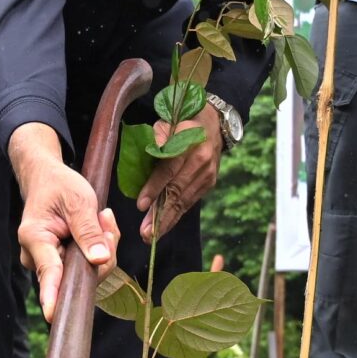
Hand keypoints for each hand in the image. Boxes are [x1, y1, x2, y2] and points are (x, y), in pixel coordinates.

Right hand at [10, 125, 119, 321]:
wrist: (47, 180)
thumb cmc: (59, 186)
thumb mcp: (79, 200)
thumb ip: (89, 231)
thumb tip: (100, 260)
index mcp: (35, 237)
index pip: (48, 270)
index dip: (53, 294)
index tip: (54, 315)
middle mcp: (37, 256)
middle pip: (76, 274)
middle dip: (101, 252)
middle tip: (105, 219)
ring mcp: (49, 263)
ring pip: (86, 272)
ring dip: (103, 248)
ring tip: (100, 218)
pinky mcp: (61, 266)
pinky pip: (88, 267)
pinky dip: (100, 250)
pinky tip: (98, 228)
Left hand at [137, 116, 224, 242]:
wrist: (215, 122)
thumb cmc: (184, 121)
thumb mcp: (169, 121)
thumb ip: (158, 137)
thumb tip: (149, 155)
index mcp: (190, 142)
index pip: (169, 169)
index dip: (155, 187)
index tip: (141, 205)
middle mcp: (202, 161)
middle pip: (177, 191)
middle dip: (160, 215)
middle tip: (145, 233)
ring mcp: (208, 174)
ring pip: (185, 201)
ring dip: (167, 220)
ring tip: (151, 236)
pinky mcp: (210, 182)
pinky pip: (191, 201)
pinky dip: (177, 214)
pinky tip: (164, 226)